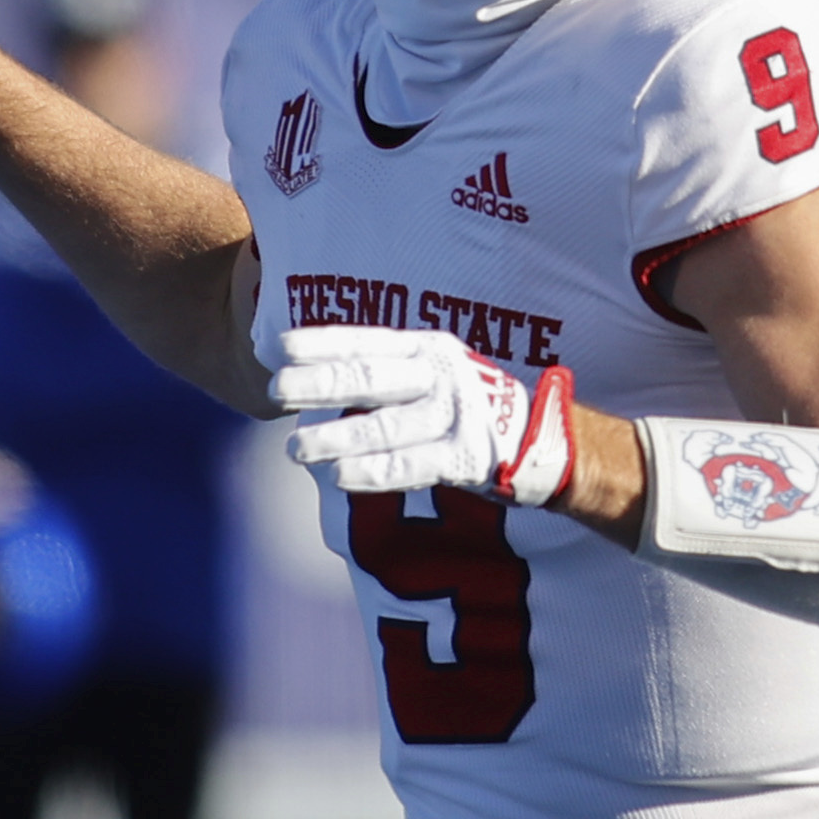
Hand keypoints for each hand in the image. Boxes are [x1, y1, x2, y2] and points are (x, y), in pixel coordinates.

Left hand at [271, 327, 574, 505]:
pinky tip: (340, 476)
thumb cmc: (467, 404)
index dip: (322, 343)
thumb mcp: (433, 370)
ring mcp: (457, 415)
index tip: (280, 349)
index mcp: (428, 347)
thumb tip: (313, 377)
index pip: (367, 341)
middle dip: (319, 384)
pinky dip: (374, 472)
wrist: (542, 437)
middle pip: (371, 379)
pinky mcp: (468, 457)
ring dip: (336, 438)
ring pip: (385, 427)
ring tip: (295, 448)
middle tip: (276, 390)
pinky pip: (412, 466)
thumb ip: (386, 371)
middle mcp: (442, 375)